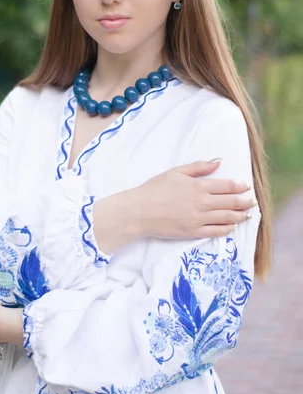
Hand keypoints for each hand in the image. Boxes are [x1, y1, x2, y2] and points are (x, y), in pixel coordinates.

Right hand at [134, 159, 255, 239]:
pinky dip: (226, 229)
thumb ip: (199, 167)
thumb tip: (218, 161)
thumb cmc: (155, 188)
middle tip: (253, 201)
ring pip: (226, 218)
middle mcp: (202, 203)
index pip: (226, 186)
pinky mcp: (193, 232)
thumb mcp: (176, 172)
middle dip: (244, 201)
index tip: (246, 186)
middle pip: (230, 202)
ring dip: (240, 215)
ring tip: (248, 214)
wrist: (140, 211)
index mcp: (198, 186)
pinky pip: (215, 231)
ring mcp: (199, 219)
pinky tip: (232, 227)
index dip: (239, 186)